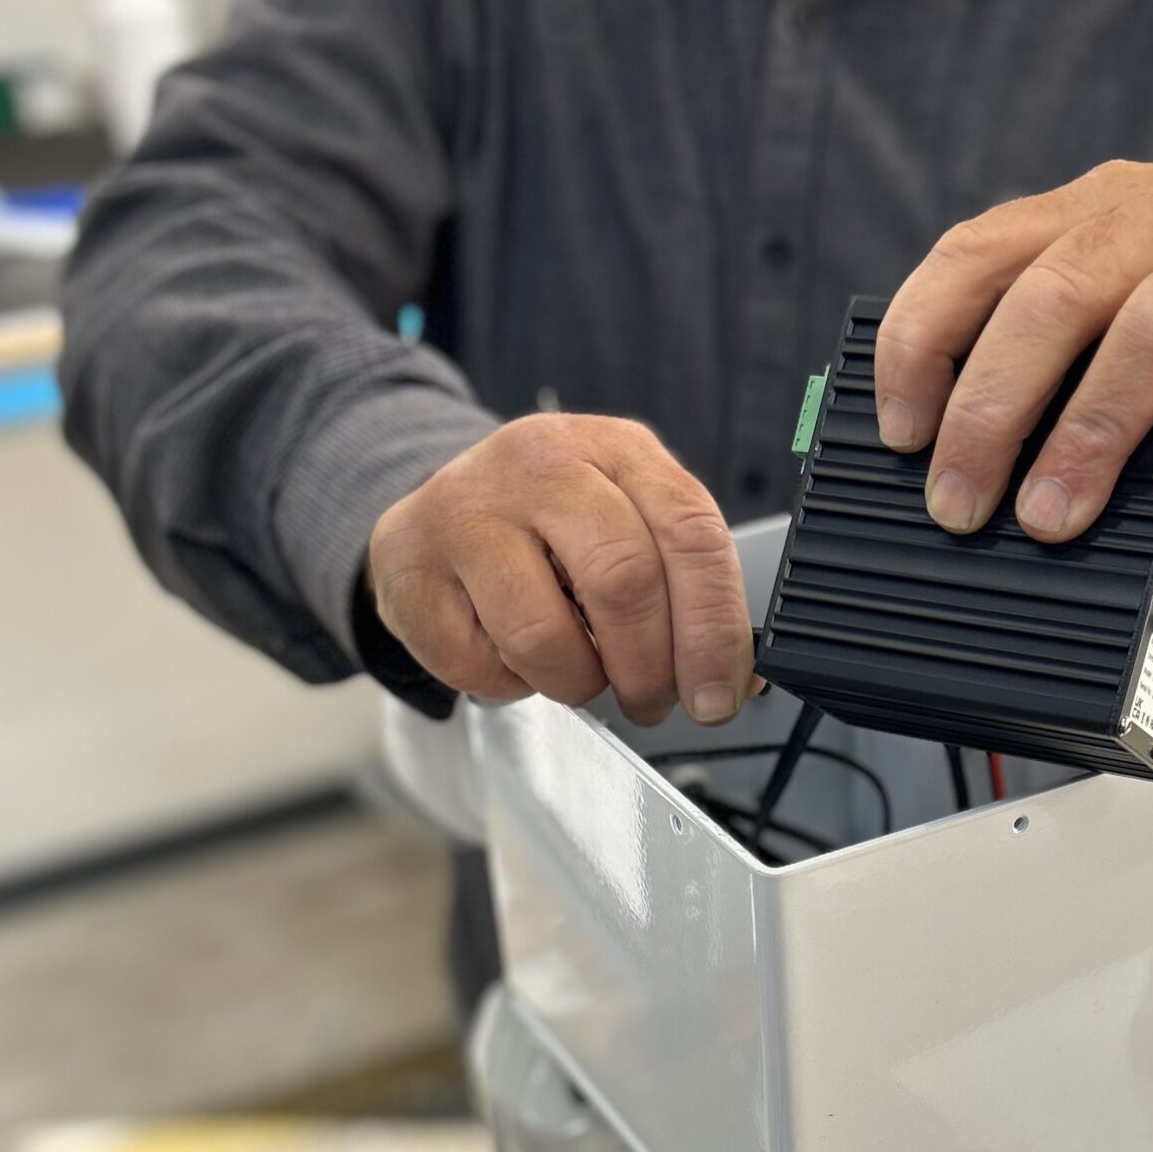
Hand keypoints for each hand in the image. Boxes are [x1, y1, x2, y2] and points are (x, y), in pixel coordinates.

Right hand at [368, 415, 758, 725]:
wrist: (437, 514)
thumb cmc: (551, 533)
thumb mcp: (628, 527)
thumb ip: (686, 587)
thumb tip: (742, 679)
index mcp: (615, 449)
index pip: (689, 531)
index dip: (713, 628)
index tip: (718, 696)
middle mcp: (540, 463)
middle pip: (623, 580)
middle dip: (648, 668)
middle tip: (650, 701)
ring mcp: (466, 509)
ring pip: (543, 636)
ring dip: (574, 683)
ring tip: (575, 673)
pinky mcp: (410, 564)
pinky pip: (477, 663)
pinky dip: (507, 685)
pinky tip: (509, 653)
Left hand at [874, 160, 1152, 561]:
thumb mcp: (1124, 319)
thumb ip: (1054, 365)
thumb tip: (959, 476)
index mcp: (1101, 208)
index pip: (980, 252)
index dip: (923, 340)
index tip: (899, 433)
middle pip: (1059, 292)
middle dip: (994, 408)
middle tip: (960, 506)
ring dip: (1092, 432)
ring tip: (1053, 519)